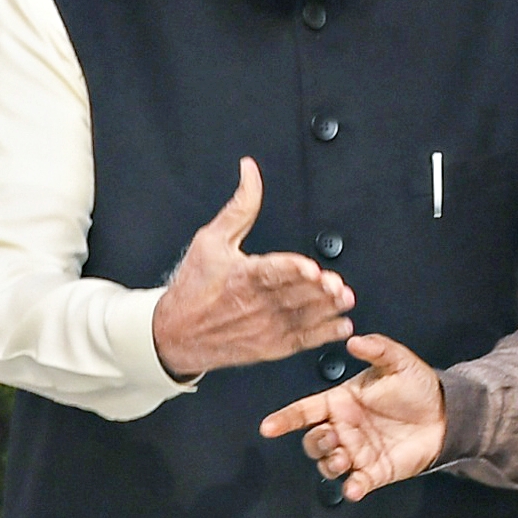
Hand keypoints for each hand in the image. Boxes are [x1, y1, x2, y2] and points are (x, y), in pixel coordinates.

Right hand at [151, 157, 354, 379]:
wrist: (173, 335)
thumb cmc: (193, 286)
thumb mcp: (211, 240)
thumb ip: (241, 206)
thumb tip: (251, 170)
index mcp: (242, 276)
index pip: (271, 271)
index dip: (293, 270)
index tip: (311, 269)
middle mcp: (255, 304)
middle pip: (293, 294)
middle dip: (318, 290)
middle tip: (336, 285)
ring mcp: (264, 327)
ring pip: (302, 317)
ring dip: (326, 310)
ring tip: (344, 300)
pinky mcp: (271, 347)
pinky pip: (303, 341)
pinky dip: (324, 335)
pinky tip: (341, 326)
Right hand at [260, 333, 445, 500]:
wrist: (445, 413)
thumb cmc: (416, 386)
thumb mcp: (398, 361)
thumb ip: (377, 349)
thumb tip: (353, 340)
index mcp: (342, 402)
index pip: (306, 410)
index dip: (286, 418)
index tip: (267, 427)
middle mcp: (344, 429)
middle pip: (313, 441)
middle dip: (315, 442)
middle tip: (334, 436)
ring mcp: (358, 452)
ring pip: (328, 465)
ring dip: (329, 464)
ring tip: (345, 457)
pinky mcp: (374, 472)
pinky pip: (356, 485)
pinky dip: (352, 489)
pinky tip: (355, 486)